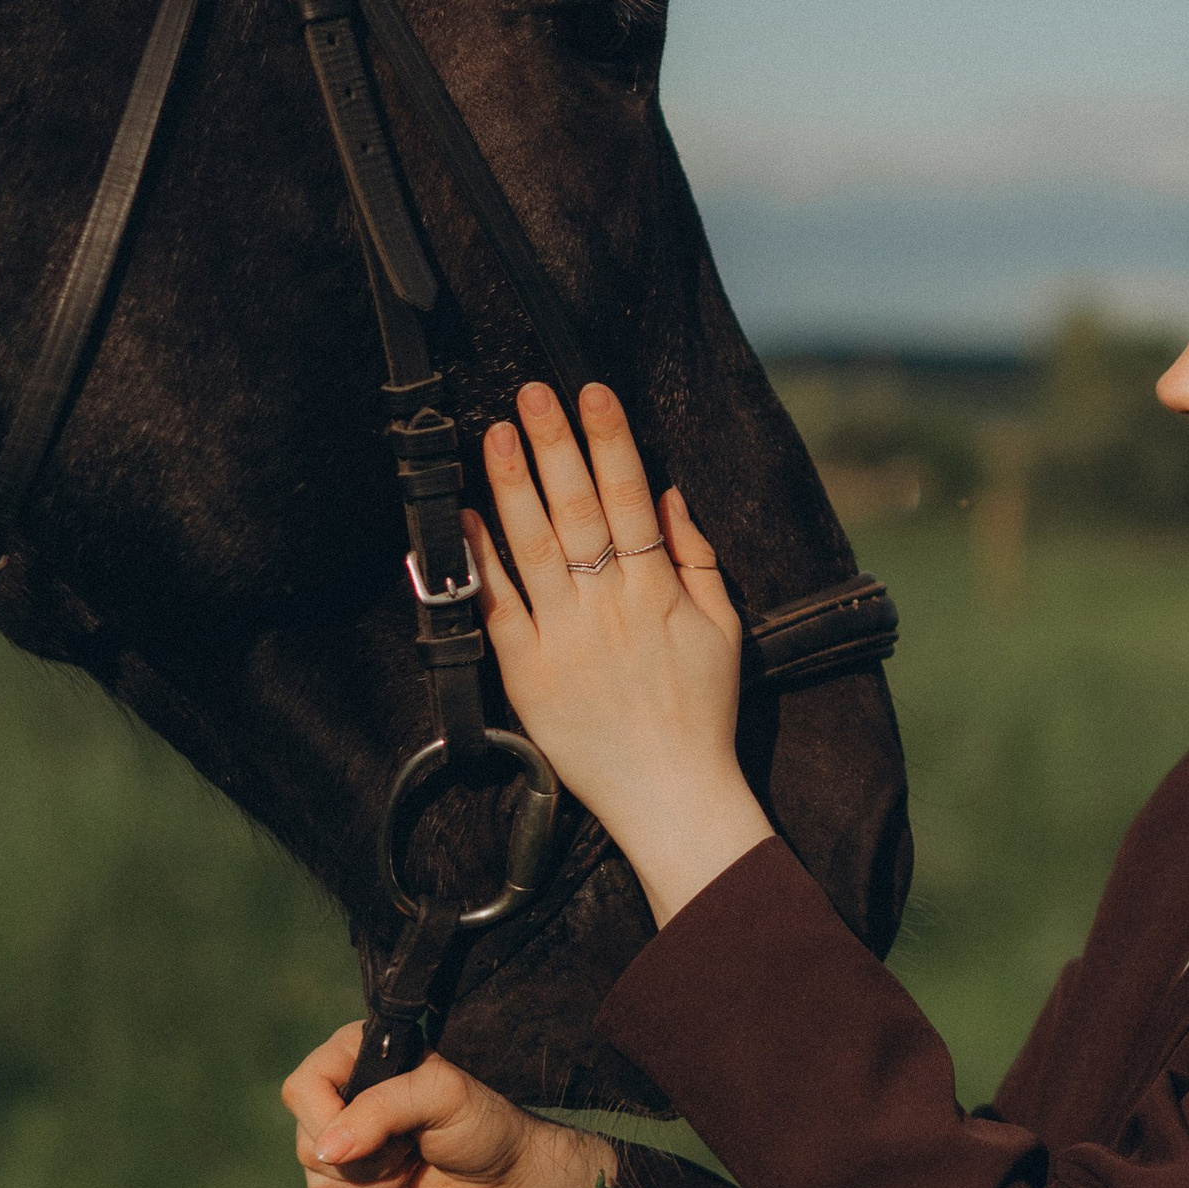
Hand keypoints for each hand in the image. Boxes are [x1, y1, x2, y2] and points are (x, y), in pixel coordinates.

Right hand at [281, 1020, 611, 1187]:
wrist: (504, 1179)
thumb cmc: (481, 1123)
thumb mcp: (443, 1096)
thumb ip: (383, 1108)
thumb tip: (327, 1150)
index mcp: (354, 1058)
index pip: (302, 1088)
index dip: (327, 1120)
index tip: (373, 1135)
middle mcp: (339, 1100)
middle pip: (306, 1142)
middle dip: (367, 1161)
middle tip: (411, 1147)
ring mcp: (339, 1148)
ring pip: (315, 1180)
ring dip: (372, 1187)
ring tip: (411, 1165)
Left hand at [472, 381, 772, 924]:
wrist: (672, 795)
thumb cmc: (702, 714)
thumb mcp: (724, 629)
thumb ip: (697, 559)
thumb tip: (671, 496)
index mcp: (658, 592)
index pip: (631, 497)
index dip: (611, 440)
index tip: (592, 393)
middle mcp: (608, 606)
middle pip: (577, 508)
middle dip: (555, 443)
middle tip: (532, 391)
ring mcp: (563, 638)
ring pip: (532, 545)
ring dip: (512, 483)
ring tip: (495, 433)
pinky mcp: (526, 672)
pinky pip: (496, 605)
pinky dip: (479, 559)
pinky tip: (465, 517)